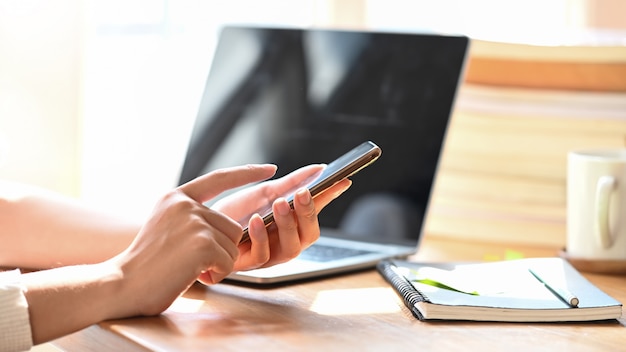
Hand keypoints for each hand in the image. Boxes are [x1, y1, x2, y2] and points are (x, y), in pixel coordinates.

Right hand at [108, 164, 277, 316]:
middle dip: (221, 250)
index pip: (220, 178)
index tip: (270, 168)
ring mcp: (194, 221)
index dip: (248, 173)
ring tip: (189, 268)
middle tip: (192, 263)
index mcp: (176, 196)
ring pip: (233, 244)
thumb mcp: (167, 226)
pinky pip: (228, 261)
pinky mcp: (202, 242)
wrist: (122, 285)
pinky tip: (192, 275)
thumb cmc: (147, 264)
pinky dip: (216, 274)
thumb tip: (232, 225)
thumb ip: (193, 217)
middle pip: (233, 225)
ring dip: (218, 263)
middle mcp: (185, 204)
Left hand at [213, 164, 351, 270]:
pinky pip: (262, 257)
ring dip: (288, 225)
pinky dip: (261, 237)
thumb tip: (319, 169)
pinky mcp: (247, 265)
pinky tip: (256, 220)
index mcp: (291, 225)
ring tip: (280, 203)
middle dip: (308, 213)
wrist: (197, 227)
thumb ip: (291, 183)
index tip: (341, 180)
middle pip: (310, 235)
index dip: (331, 199)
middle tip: (303, 192)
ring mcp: (269, 256)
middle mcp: (284, 243)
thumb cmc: (234, 213)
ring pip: (291, 249)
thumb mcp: (263, 193)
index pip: (317, 213)